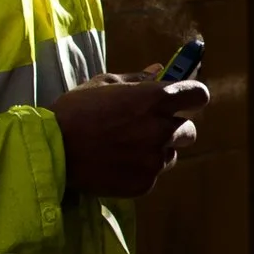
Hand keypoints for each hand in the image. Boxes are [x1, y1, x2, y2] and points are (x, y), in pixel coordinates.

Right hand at [53, 67, 208, 200]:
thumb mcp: (104, 84)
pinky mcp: (146, 183)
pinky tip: (118, 164)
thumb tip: (159, 70)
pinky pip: (154, 173)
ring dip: (157, 150)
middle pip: (189, 130)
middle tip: (146, 128)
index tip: (183, 101)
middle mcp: (162, 129)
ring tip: (127, 148)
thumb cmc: (77, 110)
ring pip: (171, 154)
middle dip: (172, 128)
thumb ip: (137, 79)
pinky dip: (142, 169)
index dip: (192, 98)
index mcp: (156, 98)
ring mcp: (156, 159)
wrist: (54, 150)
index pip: (199, 96)